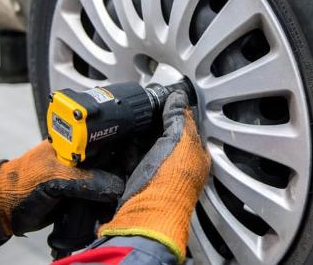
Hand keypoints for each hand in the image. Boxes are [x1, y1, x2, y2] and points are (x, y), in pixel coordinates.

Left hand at [0, 141, 122, 235]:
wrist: (4, 209)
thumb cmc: (20, 183)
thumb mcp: (54, 177)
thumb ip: (84, 180)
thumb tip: (114, 186)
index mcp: (73, 142)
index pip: (107, 139)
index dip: (122, 147)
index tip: (134, 160)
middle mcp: (80, 157)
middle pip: (112, 160)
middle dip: (122, 171)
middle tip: (130, 183)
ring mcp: (80, 176)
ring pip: (107, 179)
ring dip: (114, 190)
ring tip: (122, 198)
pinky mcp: (79, 195)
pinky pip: (99, 197)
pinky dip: (105, 204)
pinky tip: (110, 208)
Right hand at [98, 90, 210, 261]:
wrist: (143, 215)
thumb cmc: (168, 184)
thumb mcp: (178, 141)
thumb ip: (178, 117)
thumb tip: (177, 97)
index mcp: (194, 156)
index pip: (185, 125)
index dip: (173, 110)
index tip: (160, 98)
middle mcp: (176, 167)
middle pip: (163, 135)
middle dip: (151, 123)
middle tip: (140, 109)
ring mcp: (155, 175)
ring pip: (145, 146)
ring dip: (135, 135)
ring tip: (128, 121)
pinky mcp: (136, 182)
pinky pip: (129, 159)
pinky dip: (124, 150)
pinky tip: (118, 142)